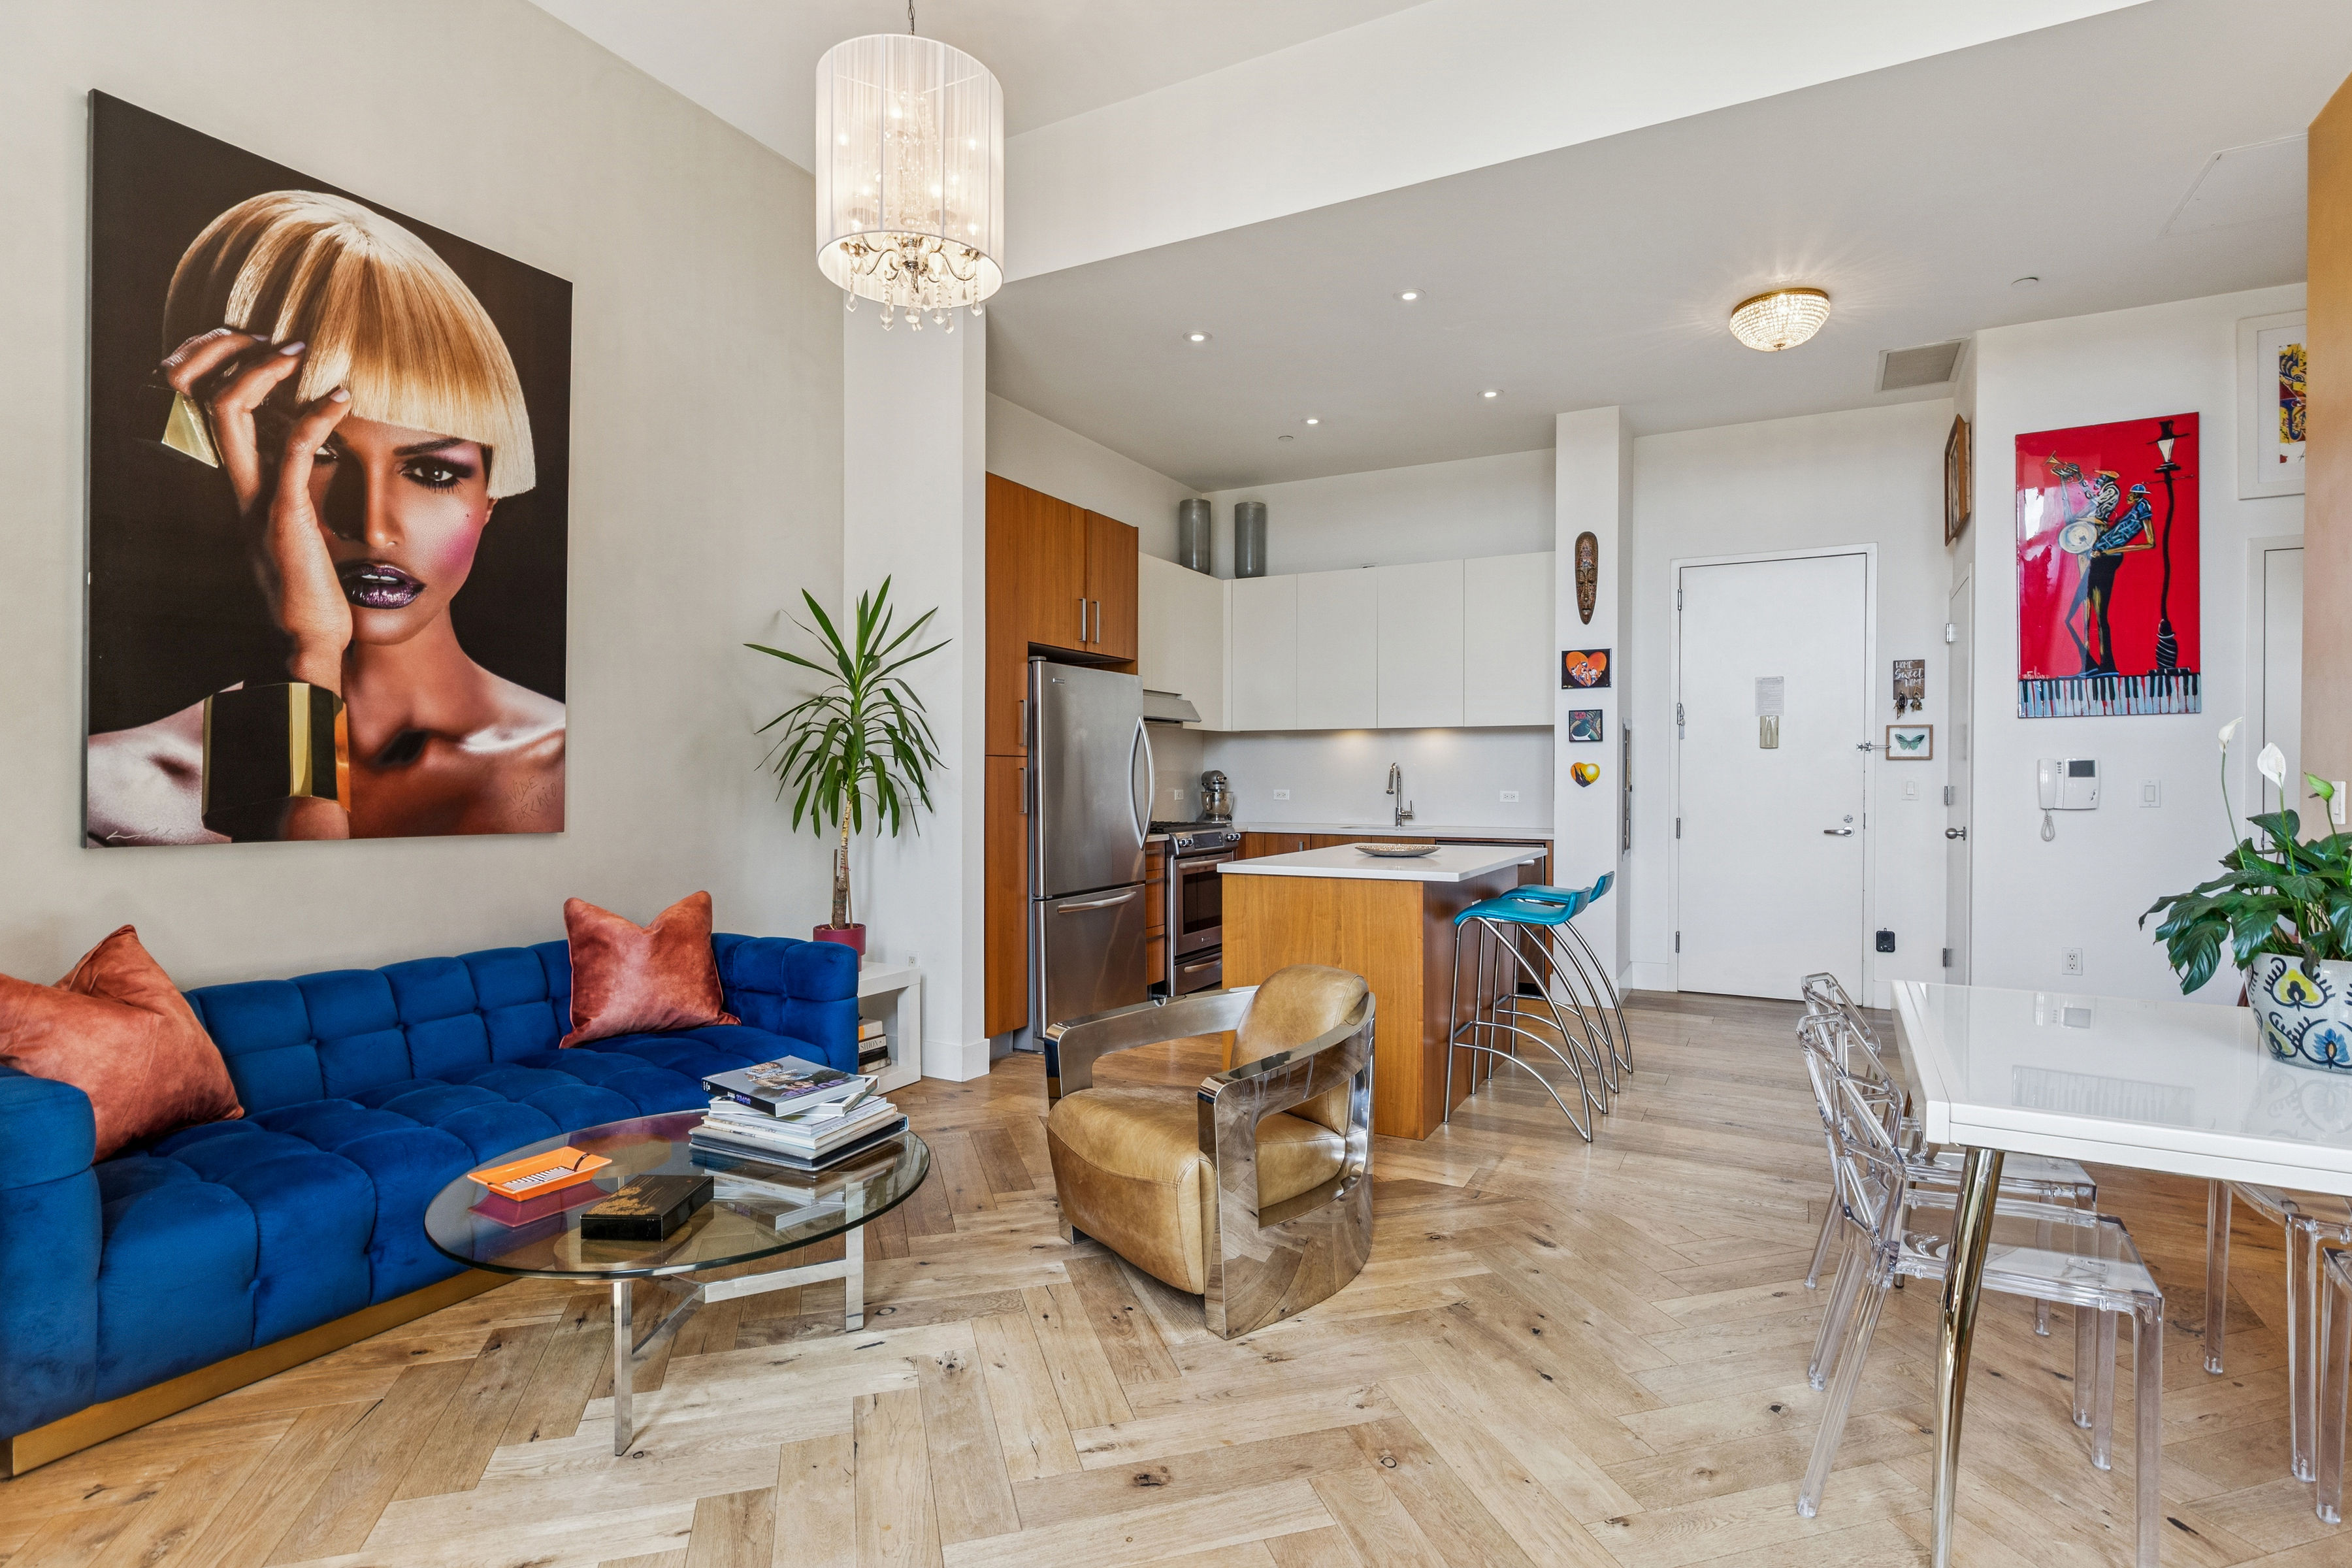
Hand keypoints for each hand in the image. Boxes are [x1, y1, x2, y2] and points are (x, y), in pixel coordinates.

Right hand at [160, 331, 352, 692]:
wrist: (311, 641)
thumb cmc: (316, 588)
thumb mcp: (305, 526)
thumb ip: (304, 489)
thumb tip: (328, 452)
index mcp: (242, 485)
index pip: (207, 408)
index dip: (219, 367)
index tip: (263, 345)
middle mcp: (238, 486)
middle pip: (201, 398)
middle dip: (224, 352)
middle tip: (272, 334)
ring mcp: (254, 500)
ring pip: (229, 414)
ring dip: (262, 371)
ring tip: (300, 351)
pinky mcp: (282, 517)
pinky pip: (289, 452)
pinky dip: (315, 416)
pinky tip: (343, 399)